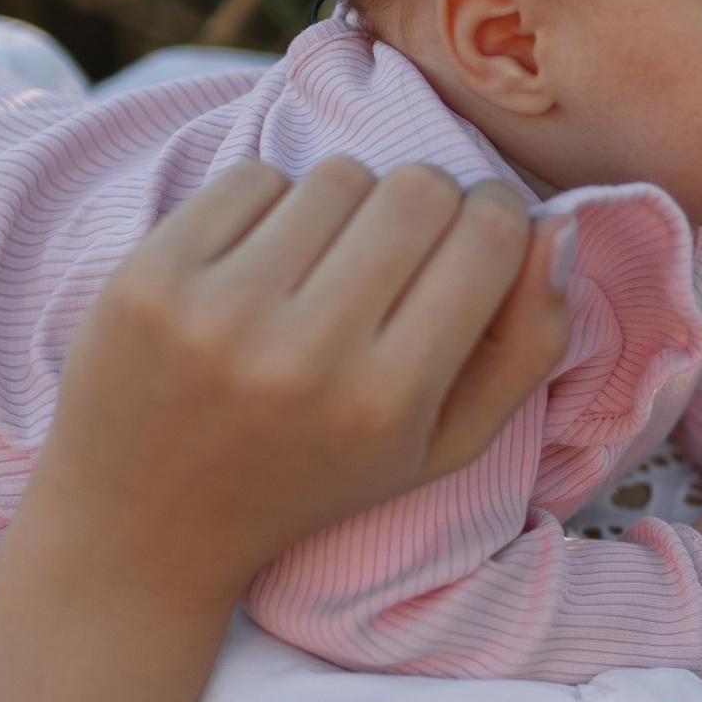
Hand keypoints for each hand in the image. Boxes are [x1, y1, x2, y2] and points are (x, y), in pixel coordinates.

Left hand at [26, 159, 569, 617]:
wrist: (144, 526)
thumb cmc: (313, 479)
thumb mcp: (442, 448)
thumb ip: (525, 347)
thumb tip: (558, 225)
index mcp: (390, 401)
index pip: (487, 234)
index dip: (495, 218)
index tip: (473, 240)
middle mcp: (306, 353)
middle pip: (417, 189)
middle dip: (426, 205)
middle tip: (397, 254)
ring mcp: (219, 310)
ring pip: (337, 176)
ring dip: (345, 208)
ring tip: (321, 270)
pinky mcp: (151, 276)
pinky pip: (254, 177)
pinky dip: (270, 209)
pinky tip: (255, 269)